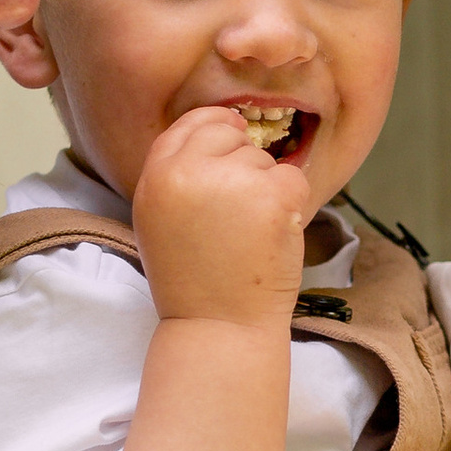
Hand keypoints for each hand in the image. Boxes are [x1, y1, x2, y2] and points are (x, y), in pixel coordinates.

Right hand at [129, 104, 307, 327]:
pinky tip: (274, 235)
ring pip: (264, 160)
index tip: (232, 134)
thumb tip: (218, 134)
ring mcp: (233, 181)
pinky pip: (294, 178)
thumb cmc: (192, 282)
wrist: (218, 326)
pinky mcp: (273, 196)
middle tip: (239, 210)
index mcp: (157, 177)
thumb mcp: (159, 220)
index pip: (189, 124)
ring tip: (249, 234)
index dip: (214, 125)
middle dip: (242, 161)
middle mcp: (189, 172)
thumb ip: (178, 177)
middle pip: (229, 134)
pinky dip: (292, 203)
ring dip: (266, 189)